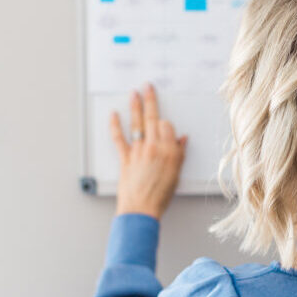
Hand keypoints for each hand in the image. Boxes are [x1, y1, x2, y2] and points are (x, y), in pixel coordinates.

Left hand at [110, 84, 187, 219]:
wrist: (142, 209)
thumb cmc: (160, 196)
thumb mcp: (176, 175)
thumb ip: (179, 154)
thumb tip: (181, 140)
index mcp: (169, 152)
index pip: (168, 126)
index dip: (167, 123)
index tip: (166, 123)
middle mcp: (154, 148)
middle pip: (153, 119)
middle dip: (151, 100)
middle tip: (148, 87)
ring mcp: (138, 151)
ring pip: (137, 123)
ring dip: (135, 106)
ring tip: (134, 94)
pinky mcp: (125, 157)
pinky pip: (119, 137)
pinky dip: (115, 125)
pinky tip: (114, 115)